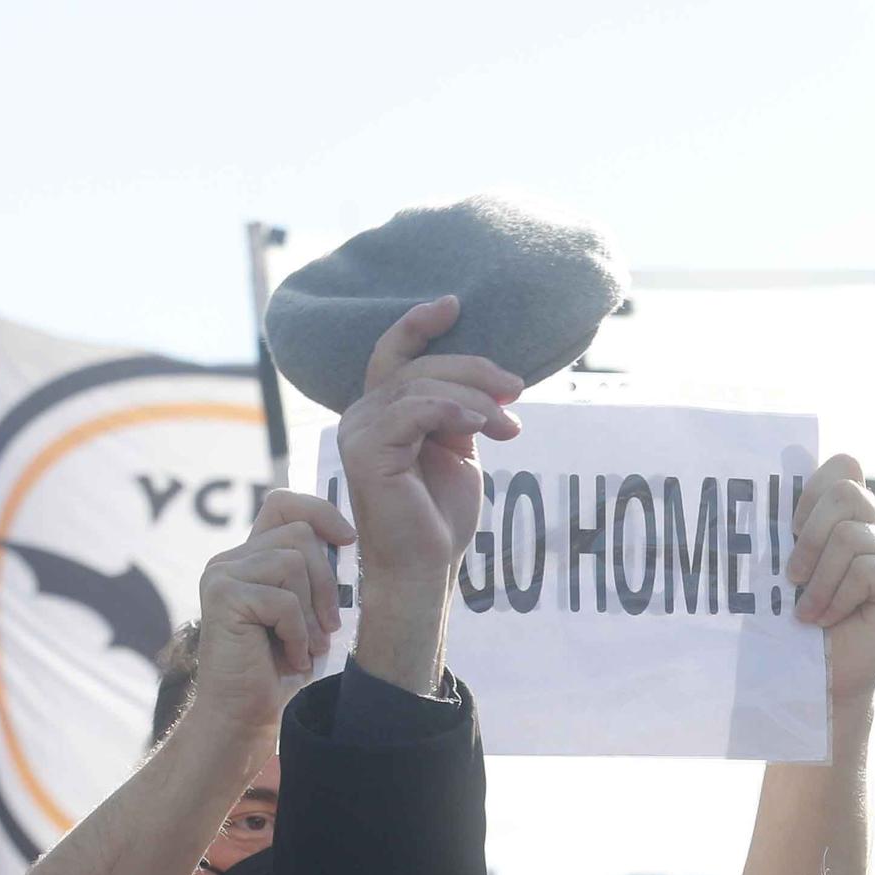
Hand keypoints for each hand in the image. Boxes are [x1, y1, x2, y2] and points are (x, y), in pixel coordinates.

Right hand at [193, 490, 356, 740]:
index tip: (349, 541)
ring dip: (312, 614)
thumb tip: (351, 539)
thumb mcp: (310, 614)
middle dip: (326, 583)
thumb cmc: (283, 669)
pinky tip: (290, 658)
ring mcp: (222, 573)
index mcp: (253, 557)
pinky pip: (283, 599)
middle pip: (300, 534)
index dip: (320, 511)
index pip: (284, 504)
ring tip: (307, 647)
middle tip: (328, 629)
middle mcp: (232, 558)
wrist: (247, 714)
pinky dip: (297, 633)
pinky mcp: (222, 594)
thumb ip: (318, 576)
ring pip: (294, 563)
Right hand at [337, 296, 522, 590]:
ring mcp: (358, 431)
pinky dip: (453, 411)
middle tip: (516, 391)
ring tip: (507, 426)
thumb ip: (460, 413)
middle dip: (474, 372)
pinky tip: (482, 427)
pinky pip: (414, 410)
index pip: (393, 354)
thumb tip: (491, 383)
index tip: (454, 304)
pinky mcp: (365, 452)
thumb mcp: (458, 452)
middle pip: (419, 366)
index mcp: (382, 413)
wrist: (424, 570)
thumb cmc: (440, 519)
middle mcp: (362, 416)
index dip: (418, 323)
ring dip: (474, 398)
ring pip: (420, 385)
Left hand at [786, 454, 874, 711]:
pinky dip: (838, 597)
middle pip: (846, 492)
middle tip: (792, 577)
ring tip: (808, 612)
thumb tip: (762, 495)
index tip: (789, 532)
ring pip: (850, 535)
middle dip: (809, 536)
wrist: (817, 678)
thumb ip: (787, 532)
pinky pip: (867, 569)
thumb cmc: (792, 625)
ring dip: (818, 580)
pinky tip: (830, 619)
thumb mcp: (782, 570)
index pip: (843, 467)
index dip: (811, 493)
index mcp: (850, 516)